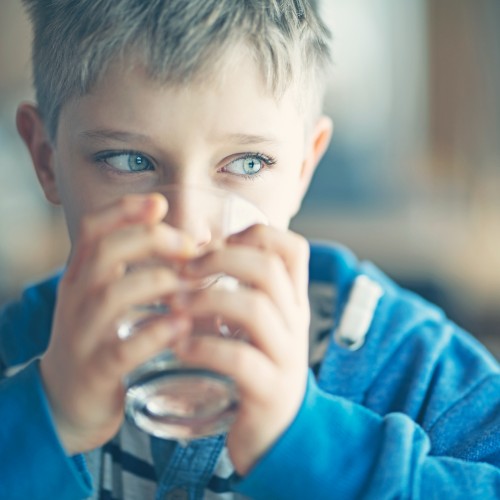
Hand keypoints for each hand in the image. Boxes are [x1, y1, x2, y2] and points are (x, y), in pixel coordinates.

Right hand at [40, 194, 194, 454]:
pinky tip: (182, 325)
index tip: (160, 203)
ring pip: (112, 295)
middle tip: (189, 246)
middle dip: (150, 239)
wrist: (67, 399)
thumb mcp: (109, 296)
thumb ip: (138, 268)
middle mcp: (77, 298)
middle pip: (105, 252)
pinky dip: (155, 333)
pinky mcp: (96, 371)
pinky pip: (123, 348)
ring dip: (159, 282)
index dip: (124, 210)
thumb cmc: (101, 338)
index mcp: (82, 275)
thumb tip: (191, 243)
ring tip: (192, 283)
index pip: (92, 229)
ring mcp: (82, 334)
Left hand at [173, 225, 309, 473]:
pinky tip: (182, 347)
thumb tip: (195, 254)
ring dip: (208, 300)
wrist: (280, 433)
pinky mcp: (270, 390)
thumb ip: (239, 291)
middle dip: (221, 259)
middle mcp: (295, 322)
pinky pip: (241, 359)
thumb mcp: (257, 325)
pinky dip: (205, 347)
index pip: (293, 249)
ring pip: (256, 309)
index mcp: (292, 301)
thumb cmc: (258, 368)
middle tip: (186, 269)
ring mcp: (286, 356)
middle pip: (269, 269)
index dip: (256, 234)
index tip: (219, 241)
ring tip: (177, 307)